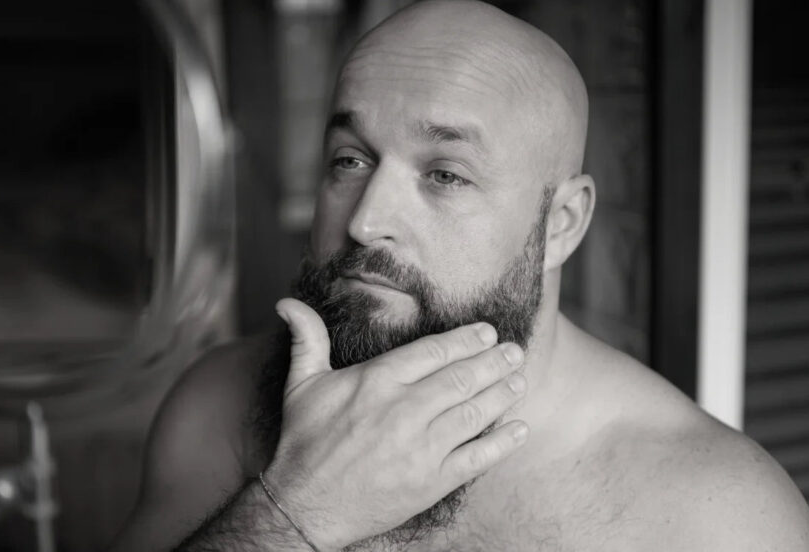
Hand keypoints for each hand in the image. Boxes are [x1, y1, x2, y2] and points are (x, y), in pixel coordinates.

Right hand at [263, 298, 528, 549]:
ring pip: (474, 413)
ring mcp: (421, 447)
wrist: (306, 506)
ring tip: (520, 380)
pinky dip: (502, 442)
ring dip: (502, 394)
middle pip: (461, 378)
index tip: (487, 332)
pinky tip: (519, 429)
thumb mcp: (300, 385)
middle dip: (494, 362)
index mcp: (377, 381)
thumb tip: (288, 303)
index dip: (466, 339)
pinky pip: (477, 457)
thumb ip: (307, 339)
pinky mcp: (431, 481)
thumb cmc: (304, 443)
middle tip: (515, 350)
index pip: (434, 351)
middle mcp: (404, 410)